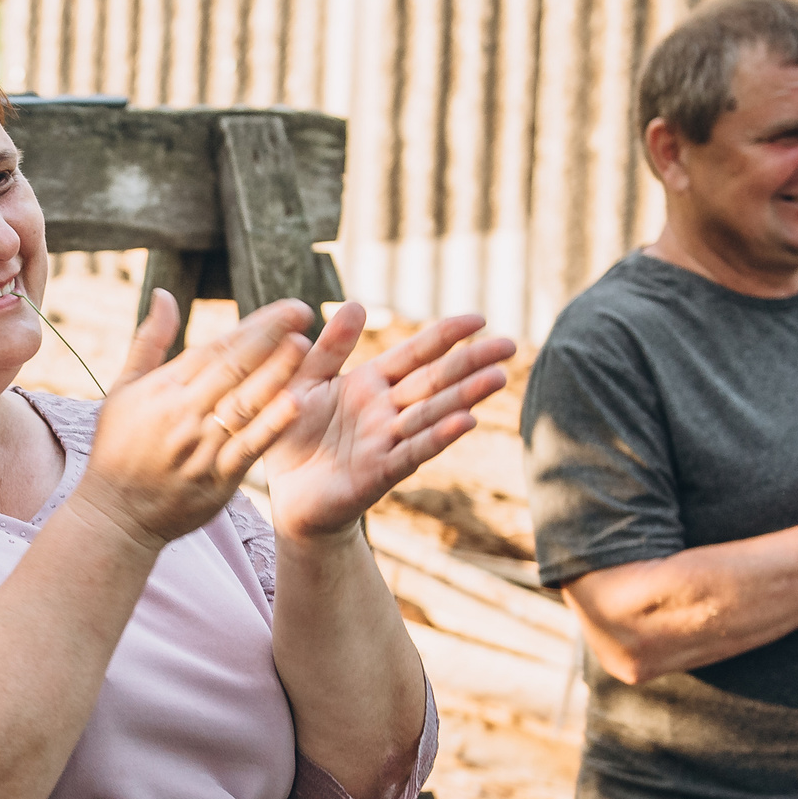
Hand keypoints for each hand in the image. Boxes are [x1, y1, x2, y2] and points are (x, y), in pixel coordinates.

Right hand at [69, 292, 319, 549]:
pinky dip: (271, 425)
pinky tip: (297, 402)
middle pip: (233, 369)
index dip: (254, 326)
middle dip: (270, 338)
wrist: (114, 516)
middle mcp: (183, 414)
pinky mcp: (216, 481)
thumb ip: (149, 341)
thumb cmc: (118, 448)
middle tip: (303, 311)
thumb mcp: (122, 391)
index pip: (216, 349)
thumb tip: (164, 294)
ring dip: (275, 374)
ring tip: (305, 347)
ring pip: (244, 404)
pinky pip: (248, 448)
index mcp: (163, 389)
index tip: (287, 308)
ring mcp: (200, 448)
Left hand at [255, 304, 513, 540]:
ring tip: (497, 377)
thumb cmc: (294, 435)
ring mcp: (387, 442)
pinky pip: (412, 453)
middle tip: (511, 346)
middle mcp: (386, 410)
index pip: (415, 354)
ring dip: (465, 396)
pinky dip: (438, 438)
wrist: (287, 494)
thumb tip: (355, 303)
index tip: (479, 319)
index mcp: (370, 383)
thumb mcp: (304, 383)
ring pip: (432, 414)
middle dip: (472, 363)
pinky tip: (466, 422)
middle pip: (435, 381)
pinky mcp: (378, 473)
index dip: (445, 337)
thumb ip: (329, 348)